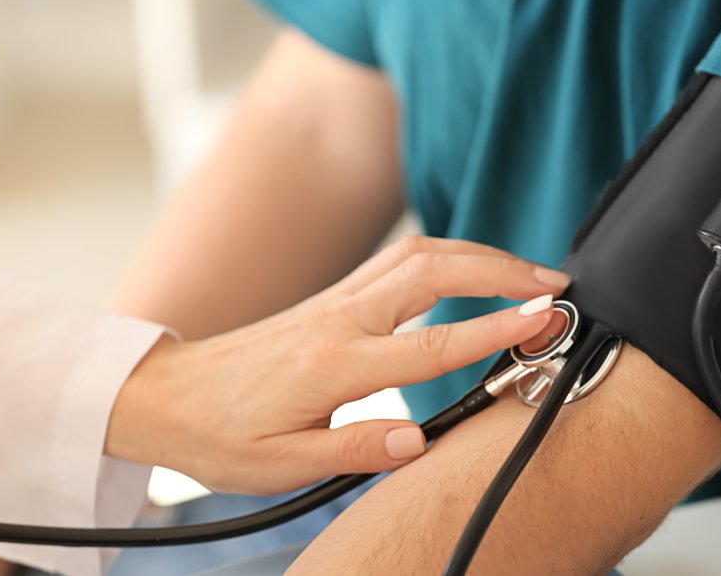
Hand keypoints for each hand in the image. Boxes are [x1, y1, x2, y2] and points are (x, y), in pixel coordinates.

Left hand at [106, 236, 569, 493]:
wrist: (166, 397)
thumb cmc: (220, 435)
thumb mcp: (281, 467)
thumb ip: (354, 449)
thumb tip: (418, 441)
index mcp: (334, 366)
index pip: (431, 343)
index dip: (494, 330)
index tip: (542, 319)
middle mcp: (340, 319)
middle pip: (435, 271)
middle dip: (503, 271)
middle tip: (554, 285)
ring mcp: (336, 300)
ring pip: (419, 253)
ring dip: (480, 254)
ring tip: (527, 272)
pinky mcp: (334, 296)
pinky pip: (400, 259)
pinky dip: (448, 254)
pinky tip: (471, 266)